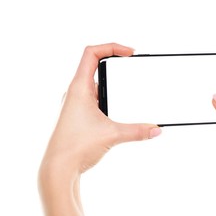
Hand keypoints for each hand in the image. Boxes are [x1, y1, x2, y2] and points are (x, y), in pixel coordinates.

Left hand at [38, 43, 161, 215]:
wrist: (58, 168)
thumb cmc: (75, 147)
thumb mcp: (113, 135)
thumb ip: (138, 131)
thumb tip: (156, 129)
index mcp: (79, 88)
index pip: (91, 53)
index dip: (111, 47)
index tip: (129, 53)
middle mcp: (76, 93)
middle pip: (94, 64)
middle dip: (115, 62)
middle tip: (132, 65)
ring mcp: (77, 104)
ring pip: (95, 82)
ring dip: (111, 81)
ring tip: (128, 83)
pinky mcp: (80, 116)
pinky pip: (95, 98)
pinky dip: (109, 96)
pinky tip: (120, 107)